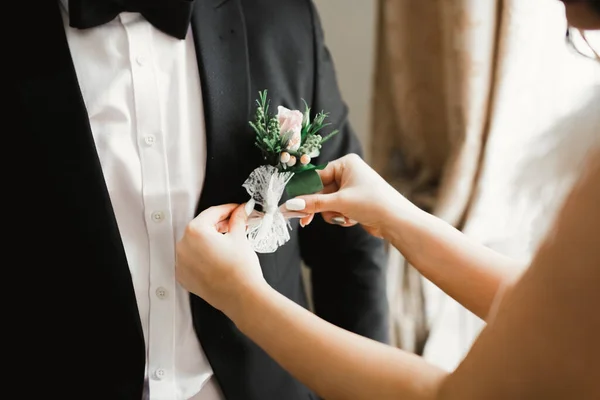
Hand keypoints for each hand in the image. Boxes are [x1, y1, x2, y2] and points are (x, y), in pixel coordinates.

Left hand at [175, 203, 267, 315]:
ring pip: (195, 244)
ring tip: (228, 241)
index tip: (238, 210)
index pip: (212, 213)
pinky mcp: (183, 277)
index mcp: (195, 231)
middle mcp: (183, 246)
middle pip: (202, 227)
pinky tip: (217, 256)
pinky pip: (191, 259)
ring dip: (209, 240)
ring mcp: (180, 263)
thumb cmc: (240, 268)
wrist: (241, 297)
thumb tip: (240, 211)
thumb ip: (237, 220)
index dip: (228, 209)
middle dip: (219, 225)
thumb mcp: (240, 238)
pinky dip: (202, 255)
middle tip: (235, 224)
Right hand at [286, 154, 418, 237]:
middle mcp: (349, 173)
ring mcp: (352, 188)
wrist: (397, 221)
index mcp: (346, 163)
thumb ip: (314, 203)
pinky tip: (352, 220)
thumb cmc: (372, 203)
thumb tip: (290, 205)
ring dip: (333, 213)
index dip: (305, 192)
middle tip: (305, 221)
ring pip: (328, 203)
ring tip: (345, 217)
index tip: (292, 206)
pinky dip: (342, 217)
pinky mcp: (355, 202)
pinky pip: (338, 209)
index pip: (317, 176)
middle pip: (321, 191)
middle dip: (321, 207)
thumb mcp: (339, 202)